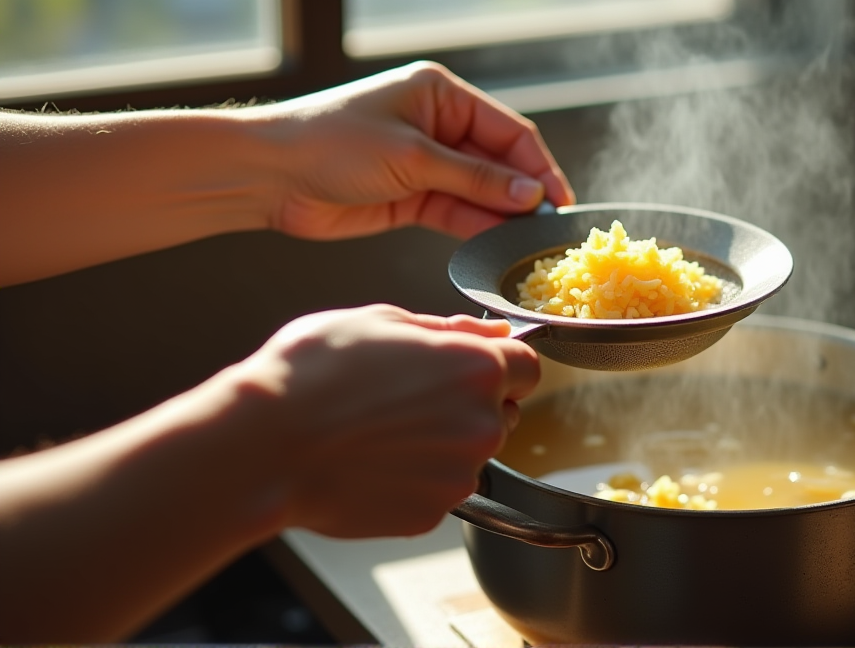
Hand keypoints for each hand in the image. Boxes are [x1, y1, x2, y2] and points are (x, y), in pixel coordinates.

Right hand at [228, 304, 538, 538]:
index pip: (527, 366)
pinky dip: (415, 479)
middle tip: (408, 398)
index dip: (500, 364)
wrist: (264, 445)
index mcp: (476, 367)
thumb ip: (448, 328)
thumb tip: (491, 332)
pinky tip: (372, 462)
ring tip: (380, 431)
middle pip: (501, 413)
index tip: (471, 367)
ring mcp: (459, 475)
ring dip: (441, 444)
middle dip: (469, 404)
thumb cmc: (312, 375)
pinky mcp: (432, 514)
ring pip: (469, 455)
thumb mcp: (380, 320)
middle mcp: (481, 425)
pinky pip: (438, 490)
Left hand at [259, 61, 575, 240]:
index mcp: (441, 95)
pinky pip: (456, 212)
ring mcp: (425, 164)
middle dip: (522, 194)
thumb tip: (528, 194)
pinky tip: (496, 242)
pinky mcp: (411, 198)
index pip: (508, 131)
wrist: (270, 176)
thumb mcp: (412, 157)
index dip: (537, 166)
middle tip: (548, 228)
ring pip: (479, 192)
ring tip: (527, 241)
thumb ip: (473, 179)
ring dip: (501, 215)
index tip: (559, 200)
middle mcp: (438, 126)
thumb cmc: (331, 143)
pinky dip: (476, 227)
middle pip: (497, 163)